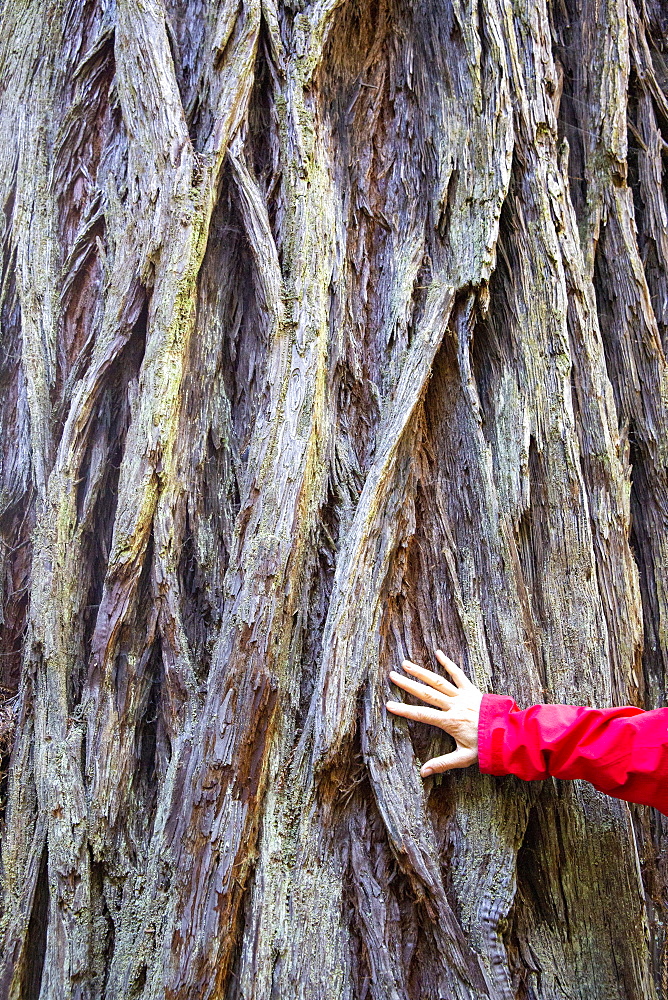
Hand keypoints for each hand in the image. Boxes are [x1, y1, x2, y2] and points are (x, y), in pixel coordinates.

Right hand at [386, 650, 481, 775]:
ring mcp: (463, 696)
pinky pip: (458, 674)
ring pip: (438, 681)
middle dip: (408, 685)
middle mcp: (454, 706)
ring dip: (421, 672)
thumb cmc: (486, 747)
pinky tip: (438, 653)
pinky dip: (448, 663)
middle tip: (392, 676)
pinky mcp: (472, 690)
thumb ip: (442, 763)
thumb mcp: (464, 758)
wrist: (508, 733)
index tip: (389, 705)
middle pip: (427, 693)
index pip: (422, 715)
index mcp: (450, 722)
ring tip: (406, 664)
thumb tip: (423, 772)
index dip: (405, 710)